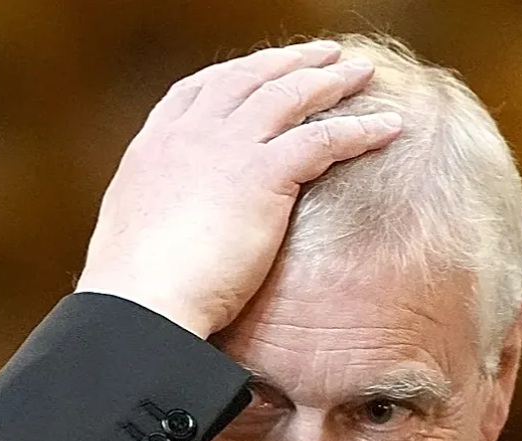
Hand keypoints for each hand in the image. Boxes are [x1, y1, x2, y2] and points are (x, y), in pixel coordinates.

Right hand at [75, 41, 402, 337]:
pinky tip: (388, 127)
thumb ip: (157, 217)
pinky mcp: (263, 174)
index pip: (196, 92)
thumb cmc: (136, 291)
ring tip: (362, 72)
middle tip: (322, 55)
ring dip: (331, 81)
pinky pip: (324, 139)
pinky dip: (359, 128)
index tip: (257, 72)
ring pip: (289, 95)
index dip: (233, 77)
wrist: (141, 302)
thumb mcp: (134, 237)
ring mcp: (226, 148)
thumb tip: (166, 233)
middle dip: (288, 62)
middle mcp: (189, 134)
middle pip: (247, 79)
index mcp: (153, 147)